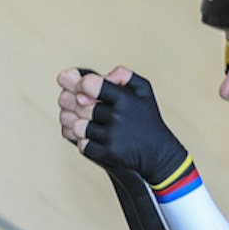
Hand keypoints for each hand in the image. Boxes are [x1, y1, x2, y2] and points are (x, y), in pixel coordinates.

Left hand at [57, 66, 187, 184]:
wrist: (158, 152)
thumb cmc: (145, 117)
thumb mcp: (143, 90)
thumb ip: (123, 75)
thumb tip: (99, 77)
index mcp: (124, 98)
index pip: (91, 85)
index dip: (79, 84)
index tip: (80, 88)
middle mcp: (119, 117)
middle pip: (80, 106)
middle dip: (73, 104)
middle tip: (71, 103)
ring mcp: (113, 137)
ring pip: (78, 127)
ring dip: (76, 124)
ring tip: (82, 121)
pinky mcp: (110, 154)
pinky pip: (83, 145)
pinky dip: (84, 142)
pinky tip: (91, 137)